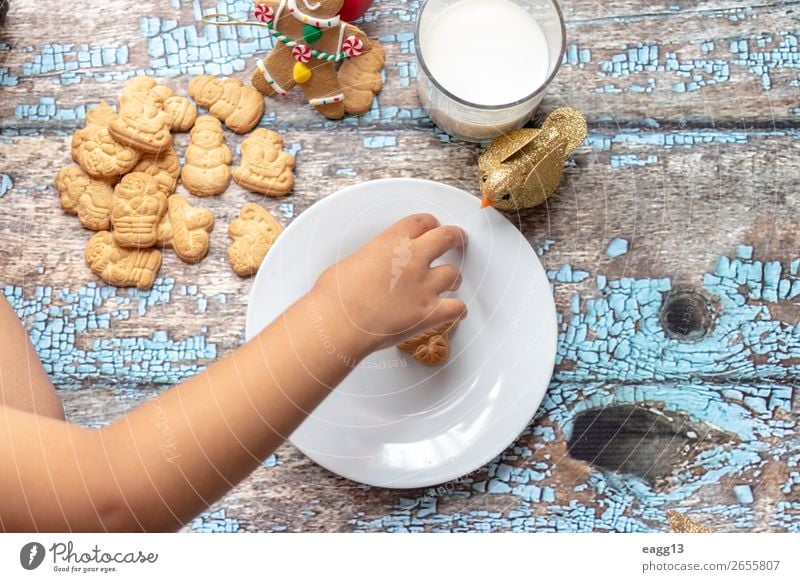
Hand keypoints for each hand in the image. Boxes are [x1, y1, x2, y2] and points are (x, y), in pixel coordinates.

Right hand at [310, 213, 467, 351]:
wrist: (338, 323)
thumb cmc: (335, 296)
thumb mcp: (351, 262)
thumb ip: (371, 259)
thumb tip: (371, 268)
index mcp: (391, 242)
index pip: (421, 222)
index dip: (431, 224)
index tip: (433, 227)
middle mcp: (413, 260)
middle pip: (447, 237)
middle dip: (455, 237)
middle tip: (458, 239)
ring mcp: (423, 286)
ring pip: (455, 274)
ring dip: (453, 278)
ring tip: (450, 282)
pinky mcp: (428, 313)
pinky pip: (456, 308)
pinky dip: (458, 310)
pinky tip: (457, 311)